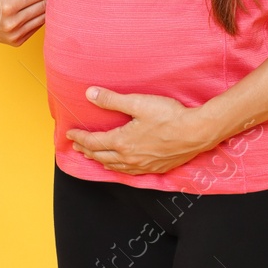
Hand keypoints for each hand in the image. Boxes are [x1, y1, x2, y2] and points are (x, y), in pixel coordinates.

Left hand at [65, 87, 215, 174]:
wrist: (196, 132)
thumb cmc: (169, 116)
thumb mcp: (138, 103)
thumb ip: (112, 100)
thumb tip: (90, 94)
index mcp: (122, 142)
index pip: (93, 142)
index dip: (80, 138)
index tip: (70, 134)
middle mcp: (129, 158)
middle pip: (100, 156)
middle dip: (86, 150)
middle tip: (77, 146)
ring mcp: (142, 166)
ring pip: (114, 167)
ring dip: (100, 160)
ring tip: (93, 156)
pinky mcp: (154, 168)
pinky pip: (129, 173)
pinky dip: (117, 168)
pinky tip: (119, 166)